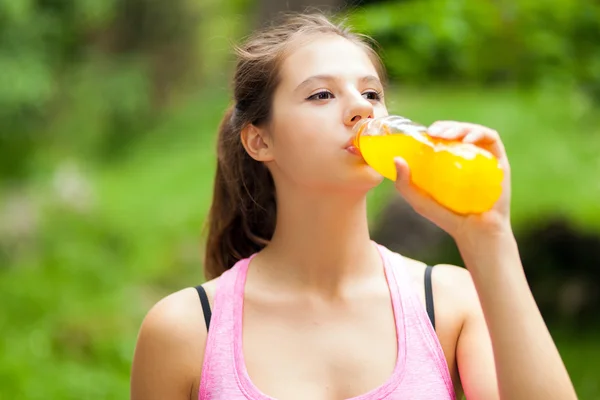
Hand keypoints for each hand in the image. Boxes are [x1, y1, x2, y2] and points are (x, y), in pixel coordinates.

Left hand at [393, 120, 511, 244]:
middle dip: (445, 126)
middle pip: (457, 130)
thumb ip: (405, 183)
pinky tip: (467, 140)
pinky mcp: (499, 161)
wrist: (475, 232)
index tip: (423, 133)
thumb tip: (396, 159)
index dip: (434, 129)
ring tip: (446, 136)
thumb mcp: (419, 200)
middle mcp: (467, 155)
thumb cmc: (447, 216)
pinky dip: (479, 134)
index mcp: (449, 159)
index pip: (443, 136)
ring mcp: (484, 157)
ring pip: (473, 131)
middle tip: (432, 132)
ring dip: (459, 128)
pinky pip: (491, 139)